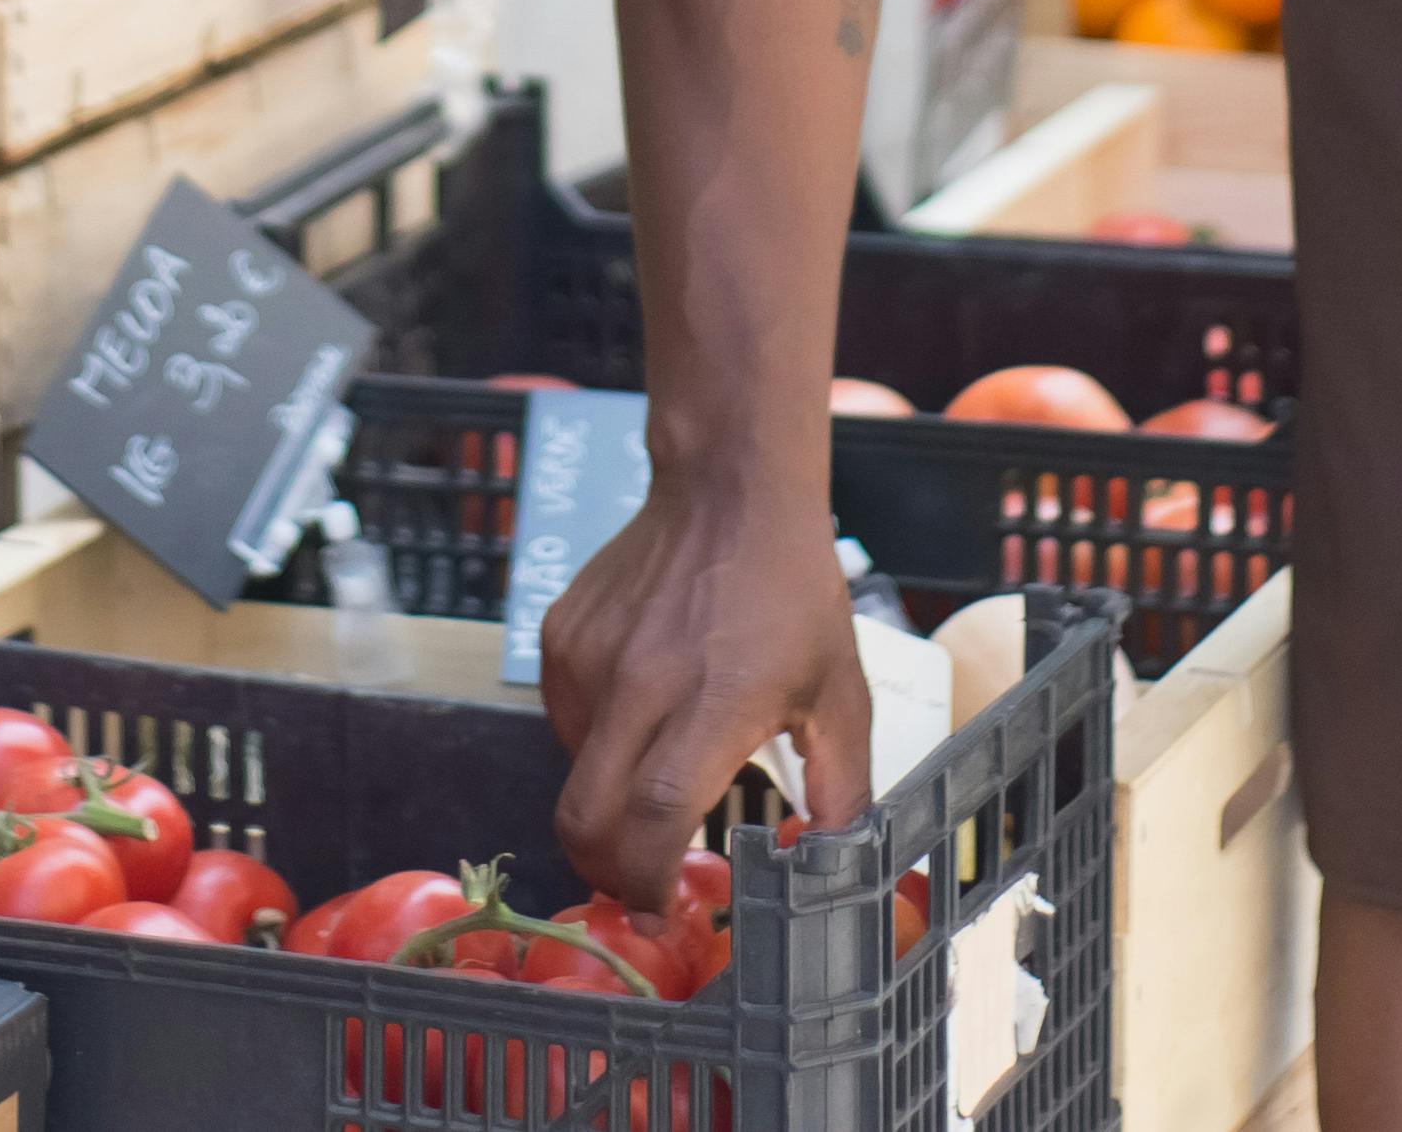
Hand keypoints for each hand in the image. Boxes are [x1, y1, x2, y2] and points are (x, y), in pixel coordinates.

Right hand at [538, 480, 869, 912]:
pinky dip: (595, 742)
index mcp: (713, 702)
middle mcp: (639, 684)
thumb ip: (841, 786)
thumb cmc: (793, 593)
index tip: (659, 911)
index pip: (652, 817)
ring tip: (658, 767)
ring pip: (573, 771)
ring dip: (607, 800)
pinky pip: (565, 720)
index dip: (646, 879)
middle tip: (637, 882)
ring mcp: (590, 658)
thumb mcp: (840, 692)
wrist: (729, 491)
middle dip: (603, 871)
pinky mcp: (560, 636)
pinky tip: (641, 711)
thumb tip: (835, 864)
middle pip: (584, 817)